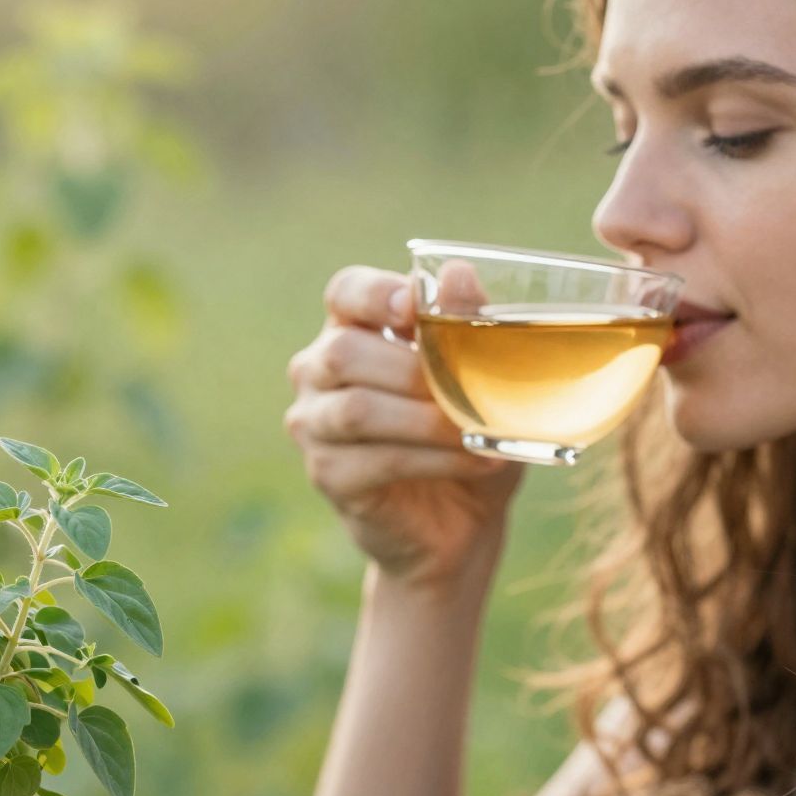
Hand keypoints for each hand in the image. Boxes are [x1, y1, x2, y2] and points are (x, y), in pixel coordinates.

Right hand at [285, 266, 523, 589]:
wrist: (460, 521)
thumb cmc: (468, 433)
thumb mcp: (480, 376)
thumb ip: (467, 325)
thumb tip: (456, 273)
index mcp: (352, 329)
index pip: (345, 292)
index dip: (376, 294)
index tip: (415, 307)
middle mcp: (318, 372)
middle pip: (342, 352)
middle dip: (412, 369)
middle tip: (469, 388)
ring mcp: (314, 425)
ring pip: (355, 410)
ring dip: (426, 420)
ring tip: (478, 431)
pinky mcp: (328, 475)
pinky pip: (376, 459)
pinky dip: (434, 458)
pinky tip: (477, 461)